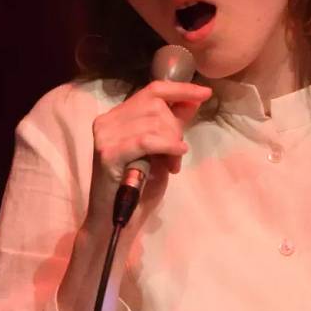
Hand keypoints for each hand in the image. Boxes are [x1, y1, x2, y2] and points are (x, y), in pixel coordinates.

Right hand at [91, 79, 212, 183]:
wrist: (115, 221)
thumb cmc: (139, 187)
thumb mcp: (161, 150)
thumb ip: (172, 125)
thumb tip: (193, 100)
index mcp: (117, 116)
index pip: (152, 90)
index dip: (180, 89)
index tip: (205, 93)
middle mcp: (107, 120)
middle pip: (155, 106)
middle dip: (176, 128)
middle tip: (178, 152)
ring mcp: (105, 136)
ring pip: (153, 123)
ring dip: (172, 143)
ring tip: (171, 163)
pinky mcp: (108, 153)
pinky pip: (146, 140)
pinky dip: (167, 145)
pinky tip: (176, 154)